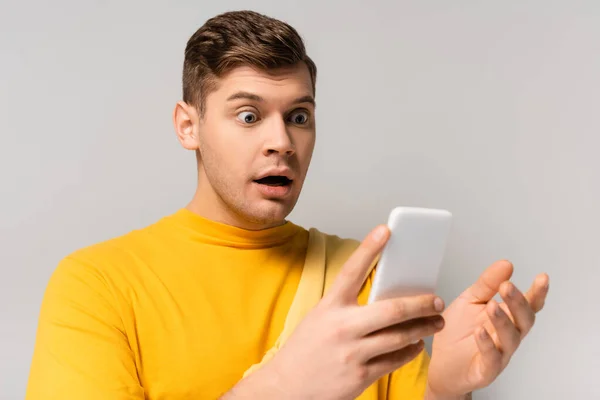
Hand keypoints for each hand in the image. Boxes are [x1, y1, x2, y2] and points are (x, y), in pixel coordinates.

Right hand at [225, 225, 445, 399]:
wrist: (286, 388)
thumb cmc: (304, 350)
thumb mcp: (320, 318)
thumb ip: (347, 306)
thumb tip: (383, 294)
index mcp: (329, 307)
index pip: (352, 270)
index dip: (370, 248)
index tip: (386, 231)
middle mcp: (342, 327)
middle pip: (392, 309)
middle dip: (421, 303)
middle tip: (436, 300)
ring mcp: (352, 353)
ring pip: (400, 336)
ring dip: (423, 328)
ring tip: (436, 323)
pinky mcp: (360, 376)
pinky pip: (395, 360)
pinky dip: (410, 351)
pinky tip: (416, 345)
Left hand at [426, 260, 549, 397]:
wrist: (441, 364)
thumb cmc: (458, 332)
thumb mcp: (470, 301)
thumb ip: (487, 284)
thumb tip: (506, 264)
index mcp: (507, 317)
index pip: (528, 304)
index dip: (537, 293)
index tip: (542, 278)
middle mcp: (508, 335)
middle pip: (524, 320)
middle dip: (518, 303)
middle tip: (507, 287)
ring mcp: (500, 354)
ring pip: (510, 339)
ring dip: (503, 321)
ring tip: (492, 306)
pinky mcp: (486, 370)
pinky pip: (492, 358)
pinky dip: (487, 345)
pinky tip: (480, 332)